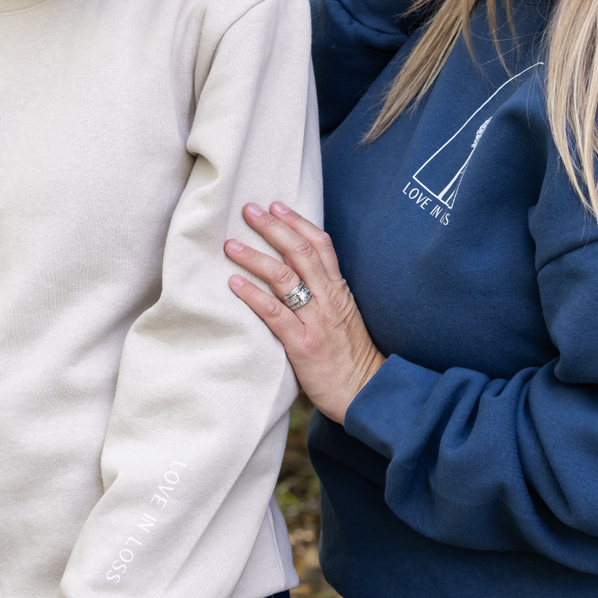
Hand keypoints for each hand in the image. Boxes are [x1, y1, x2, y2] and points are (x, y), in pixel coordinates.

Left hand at [225, 202, 384, 425]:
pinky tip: (234, 283)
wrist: (366, 393)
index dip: (297, 222)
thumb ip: (325, 295)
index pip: (320, 245)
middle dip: (273, 228)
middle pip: (300, 253)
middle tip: (249, 210)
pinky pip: (275, 313)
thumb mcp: (344, 317)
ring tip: (231, 245)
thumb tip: (296, 275)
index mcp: (339, 291)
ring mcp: (316, 321)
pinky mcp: (303, 345)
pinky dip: (253, 295)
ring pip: (285, 278)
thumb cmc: (350, 357)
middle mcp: (329, 300)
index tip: (276, 205)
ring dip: (255, 257)